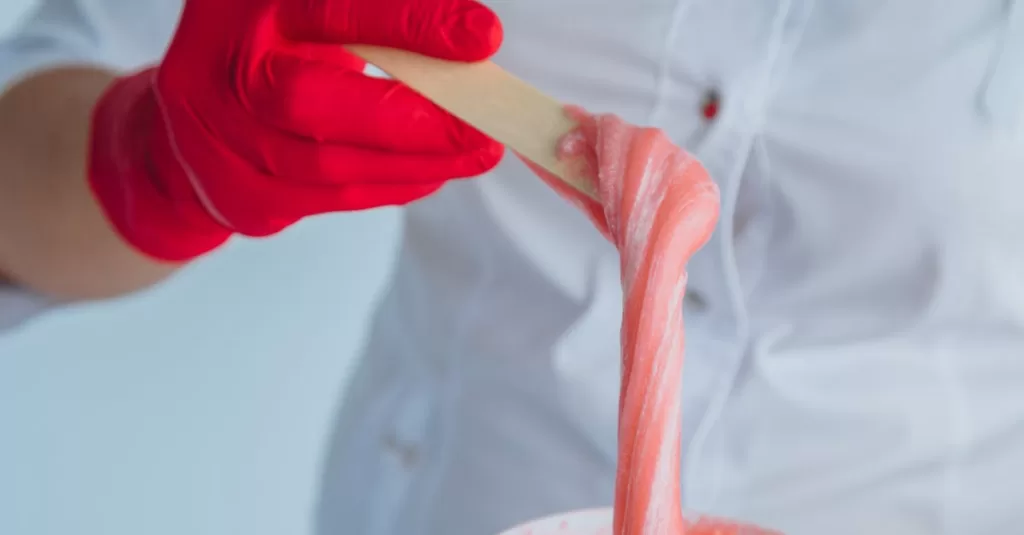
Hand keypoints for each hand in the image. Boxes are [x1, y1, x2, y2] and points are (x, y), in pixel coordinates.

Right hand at [89, 0, 503, 261]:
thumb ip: (377, 14)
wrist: (187, 126)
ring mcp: (218, 143)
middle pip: (311, 102)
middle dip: (410, 119)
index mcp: (245, 7)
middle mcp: (219, 72)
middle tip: (482, 125)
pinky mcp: (238, 196)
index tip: (482, 35)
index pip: (332, 11)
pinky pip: (329, 200)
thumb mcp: (309, 13)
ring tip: (476, 152)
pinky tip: (434, 174)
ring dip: (415, 164)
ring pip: (327, 166)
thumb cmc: (271, 52)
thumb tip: (467, 35)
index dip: (410, 23)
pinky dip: (391, 187)